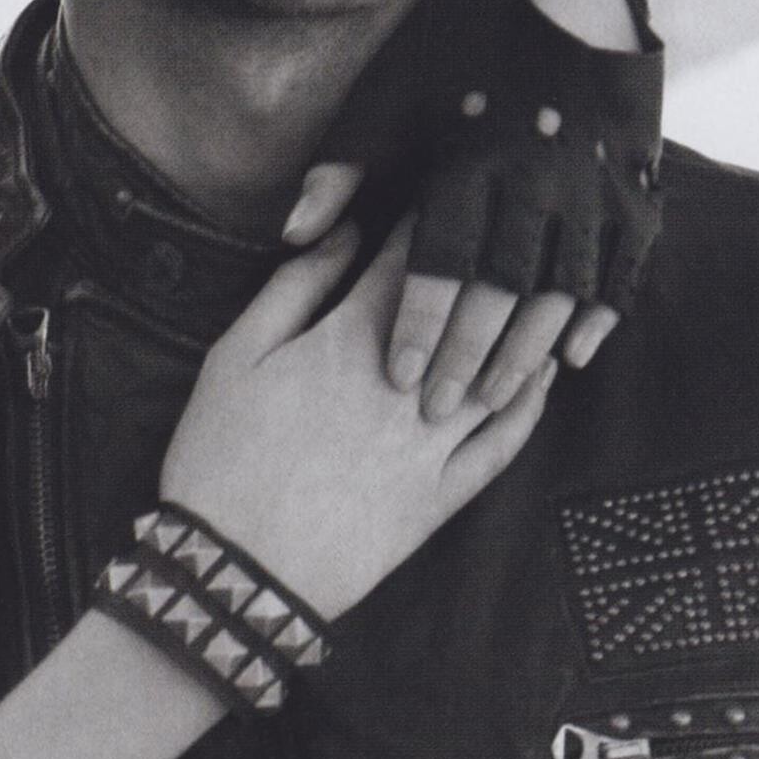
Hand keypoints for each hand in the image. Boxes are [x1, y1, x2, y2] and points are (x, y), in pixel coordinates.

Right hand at [159, 217, 559, 626]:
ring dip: (525, 328)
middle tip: (515, 227)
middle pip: (472, 306)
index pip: (417, 254)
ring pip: (501, 370)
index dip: (442, 212)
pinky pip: (502, 446)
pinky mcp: (440, 498)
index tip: (458, 185)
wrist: (232, 573)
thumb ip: (295, 289)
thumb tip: (346, 231)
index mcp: (353, 339)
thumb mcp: (235, 357)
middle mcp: (408, 384)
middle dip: (495, 260)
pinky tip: (539, 381)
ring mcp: (431, 445)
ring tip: (540, 296)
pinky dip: (528, 408)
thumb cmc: (218, 459)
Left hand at [308, 0, 664, 412]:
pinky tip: (568, 362)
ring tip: (489, 399)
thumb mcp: (390, 92)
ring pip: (564, 291)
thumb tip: (292, 235)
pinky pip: (623, 271)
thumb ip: (342, 167)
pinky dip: (598, 318)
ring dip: (527, 351)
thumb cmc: (457, 47)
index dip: (420, 324)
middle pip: (503, 290)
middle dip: (468, 356)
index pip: (442, 262)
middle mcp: (539, 177)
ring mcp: (595, 187)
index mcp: (472, 158)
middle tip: (434, 408)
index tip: (395, 375)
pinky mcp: (636, 189)